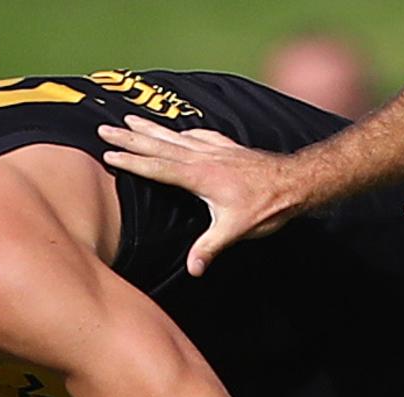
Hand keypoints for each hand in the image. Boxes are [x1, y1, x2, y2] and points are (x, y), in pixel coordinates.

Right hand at [98, 115, 301, 275]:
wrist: (298, 182)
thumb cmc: (266, 207)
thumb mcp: (235, 230)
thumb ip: (210, 248)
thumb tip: (193, 270)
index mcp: (199, 176)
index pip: (156, 167)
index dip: (131, 161)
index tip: (108, 154)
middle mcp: (203, 157)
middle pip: (158, 145)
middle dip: (130, 137)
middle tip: (105, 128)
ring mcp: (214, 149)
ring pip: (174, 136)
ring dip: (149, 128)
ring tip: (129, 119)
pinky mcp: (226, 147)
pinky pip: (196, 134)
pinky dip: (180, 130)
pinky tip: (176, 130)